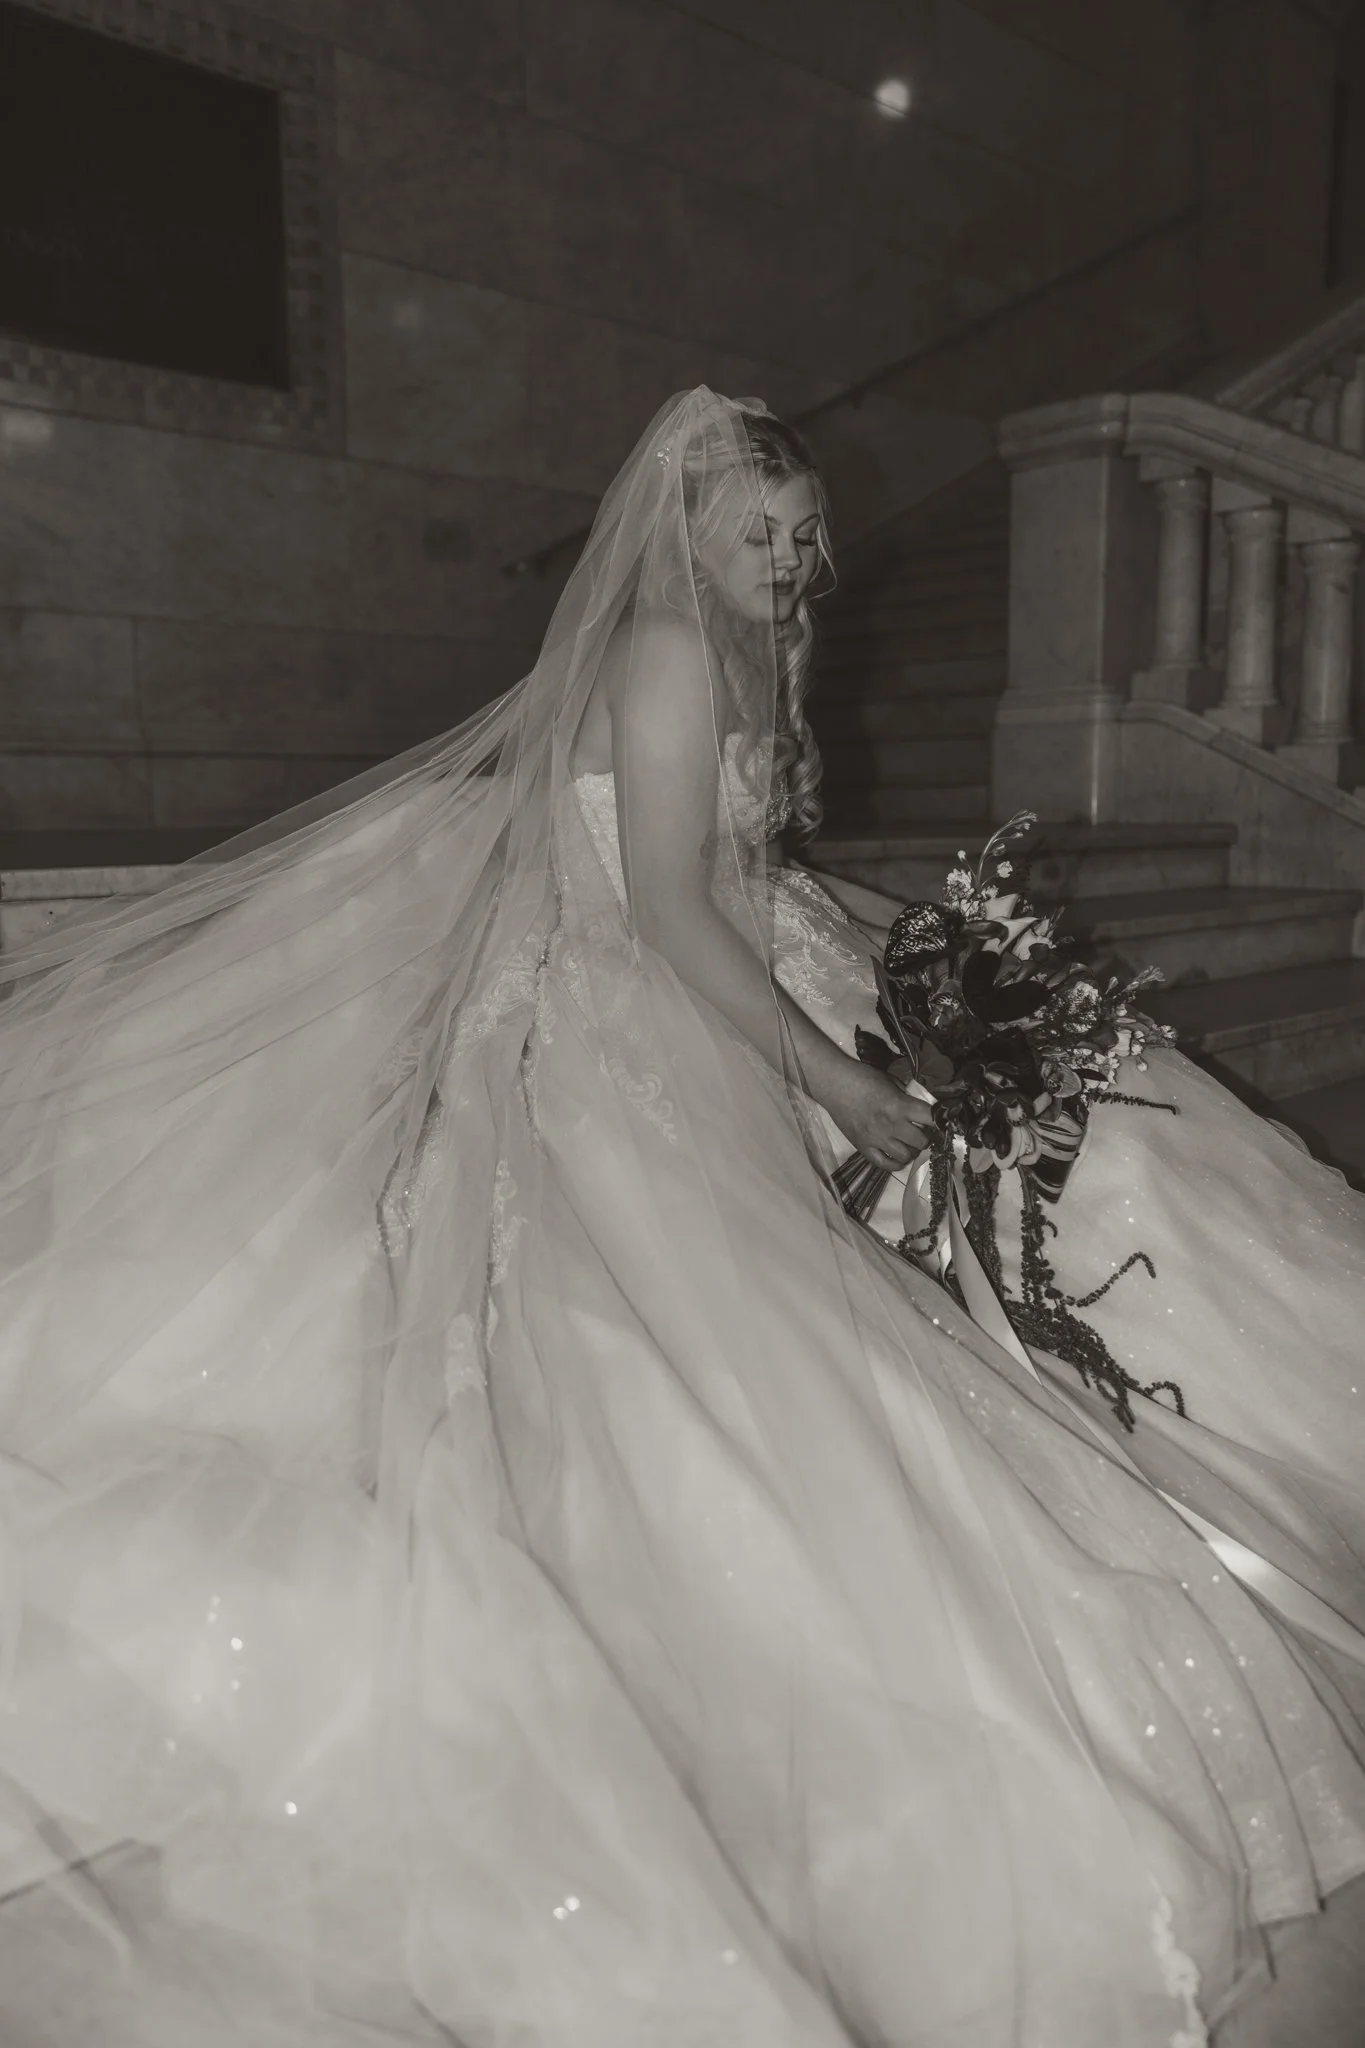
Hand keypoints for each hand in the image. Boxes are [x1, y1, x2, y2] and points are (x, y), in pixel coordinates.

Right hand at [821, 1058, 933, 1172]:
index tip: (941, 1121)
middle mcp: (891, 1125)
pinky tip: (896, 1155)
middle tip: (922, 1132)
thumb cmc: (862, 1078)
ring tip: (908, 1143)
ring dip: (911, 1150)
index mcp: (899, 1106)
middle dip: (926, 1137)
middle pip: (922, 1142)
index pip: (931, 1118)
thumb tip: (919, 1108)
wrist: (834, 1085)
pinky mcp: (863, 1147)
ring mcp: (877, 1139)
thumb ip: (906, 1097)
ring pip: (906, 1156)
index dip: (940, 1120)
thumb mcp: (890, 1081)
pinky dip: (895, 1163)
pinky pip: (885, 1164)